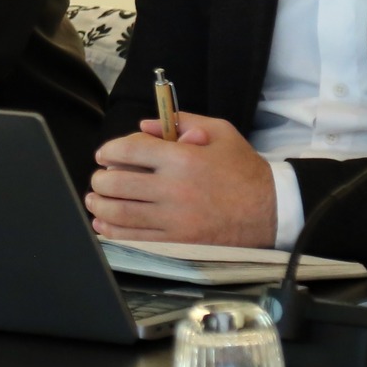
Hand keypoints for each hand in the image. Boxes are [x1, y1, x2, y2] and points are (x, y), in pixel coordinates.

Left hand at [85, 113, 277, 247]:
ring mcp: (174, 220)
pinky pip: (135, 239)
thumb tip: (145, 125)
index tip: (104, 155)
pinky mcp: (178, 243)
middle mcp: (174, 190)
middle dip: (100, 180)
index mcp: (183, 159)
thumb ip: (183, 122)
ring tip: (95, 200)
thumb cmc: (244, 170)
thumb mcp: (220, 132)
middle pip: (118, 184)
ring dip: (100, 205)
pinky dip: (113, 231)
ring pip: (121, 213)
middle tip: (98, 179)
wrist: (272, 211)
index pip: (129, 151)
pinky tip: (105, 224)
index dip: (109, 151)